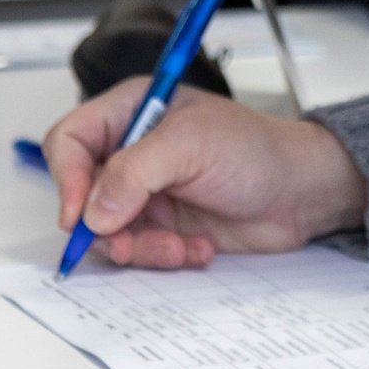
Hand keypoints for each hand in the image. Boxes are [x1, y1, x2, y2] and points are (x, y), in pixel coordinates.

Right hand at [43, 77, 367, 268]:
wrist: (301, 192)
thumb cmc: (257, 149)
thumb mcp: (192, 145)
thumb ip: (135, 172)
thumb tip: (93, 210)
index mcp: (132, 111)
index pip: (70, 140)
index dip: (66, 177)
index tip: (77, 214)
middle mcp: (132, 152)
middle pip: (81, 195)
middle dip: (104, 226)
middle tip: (128, 242)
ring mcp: (146, 193)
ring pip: (107, 232)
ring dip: (141, 247)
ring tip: (179, 246)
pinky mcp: (163, 227)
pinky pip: (139, 252)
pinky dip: (164, 257)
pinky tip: (198, 248)